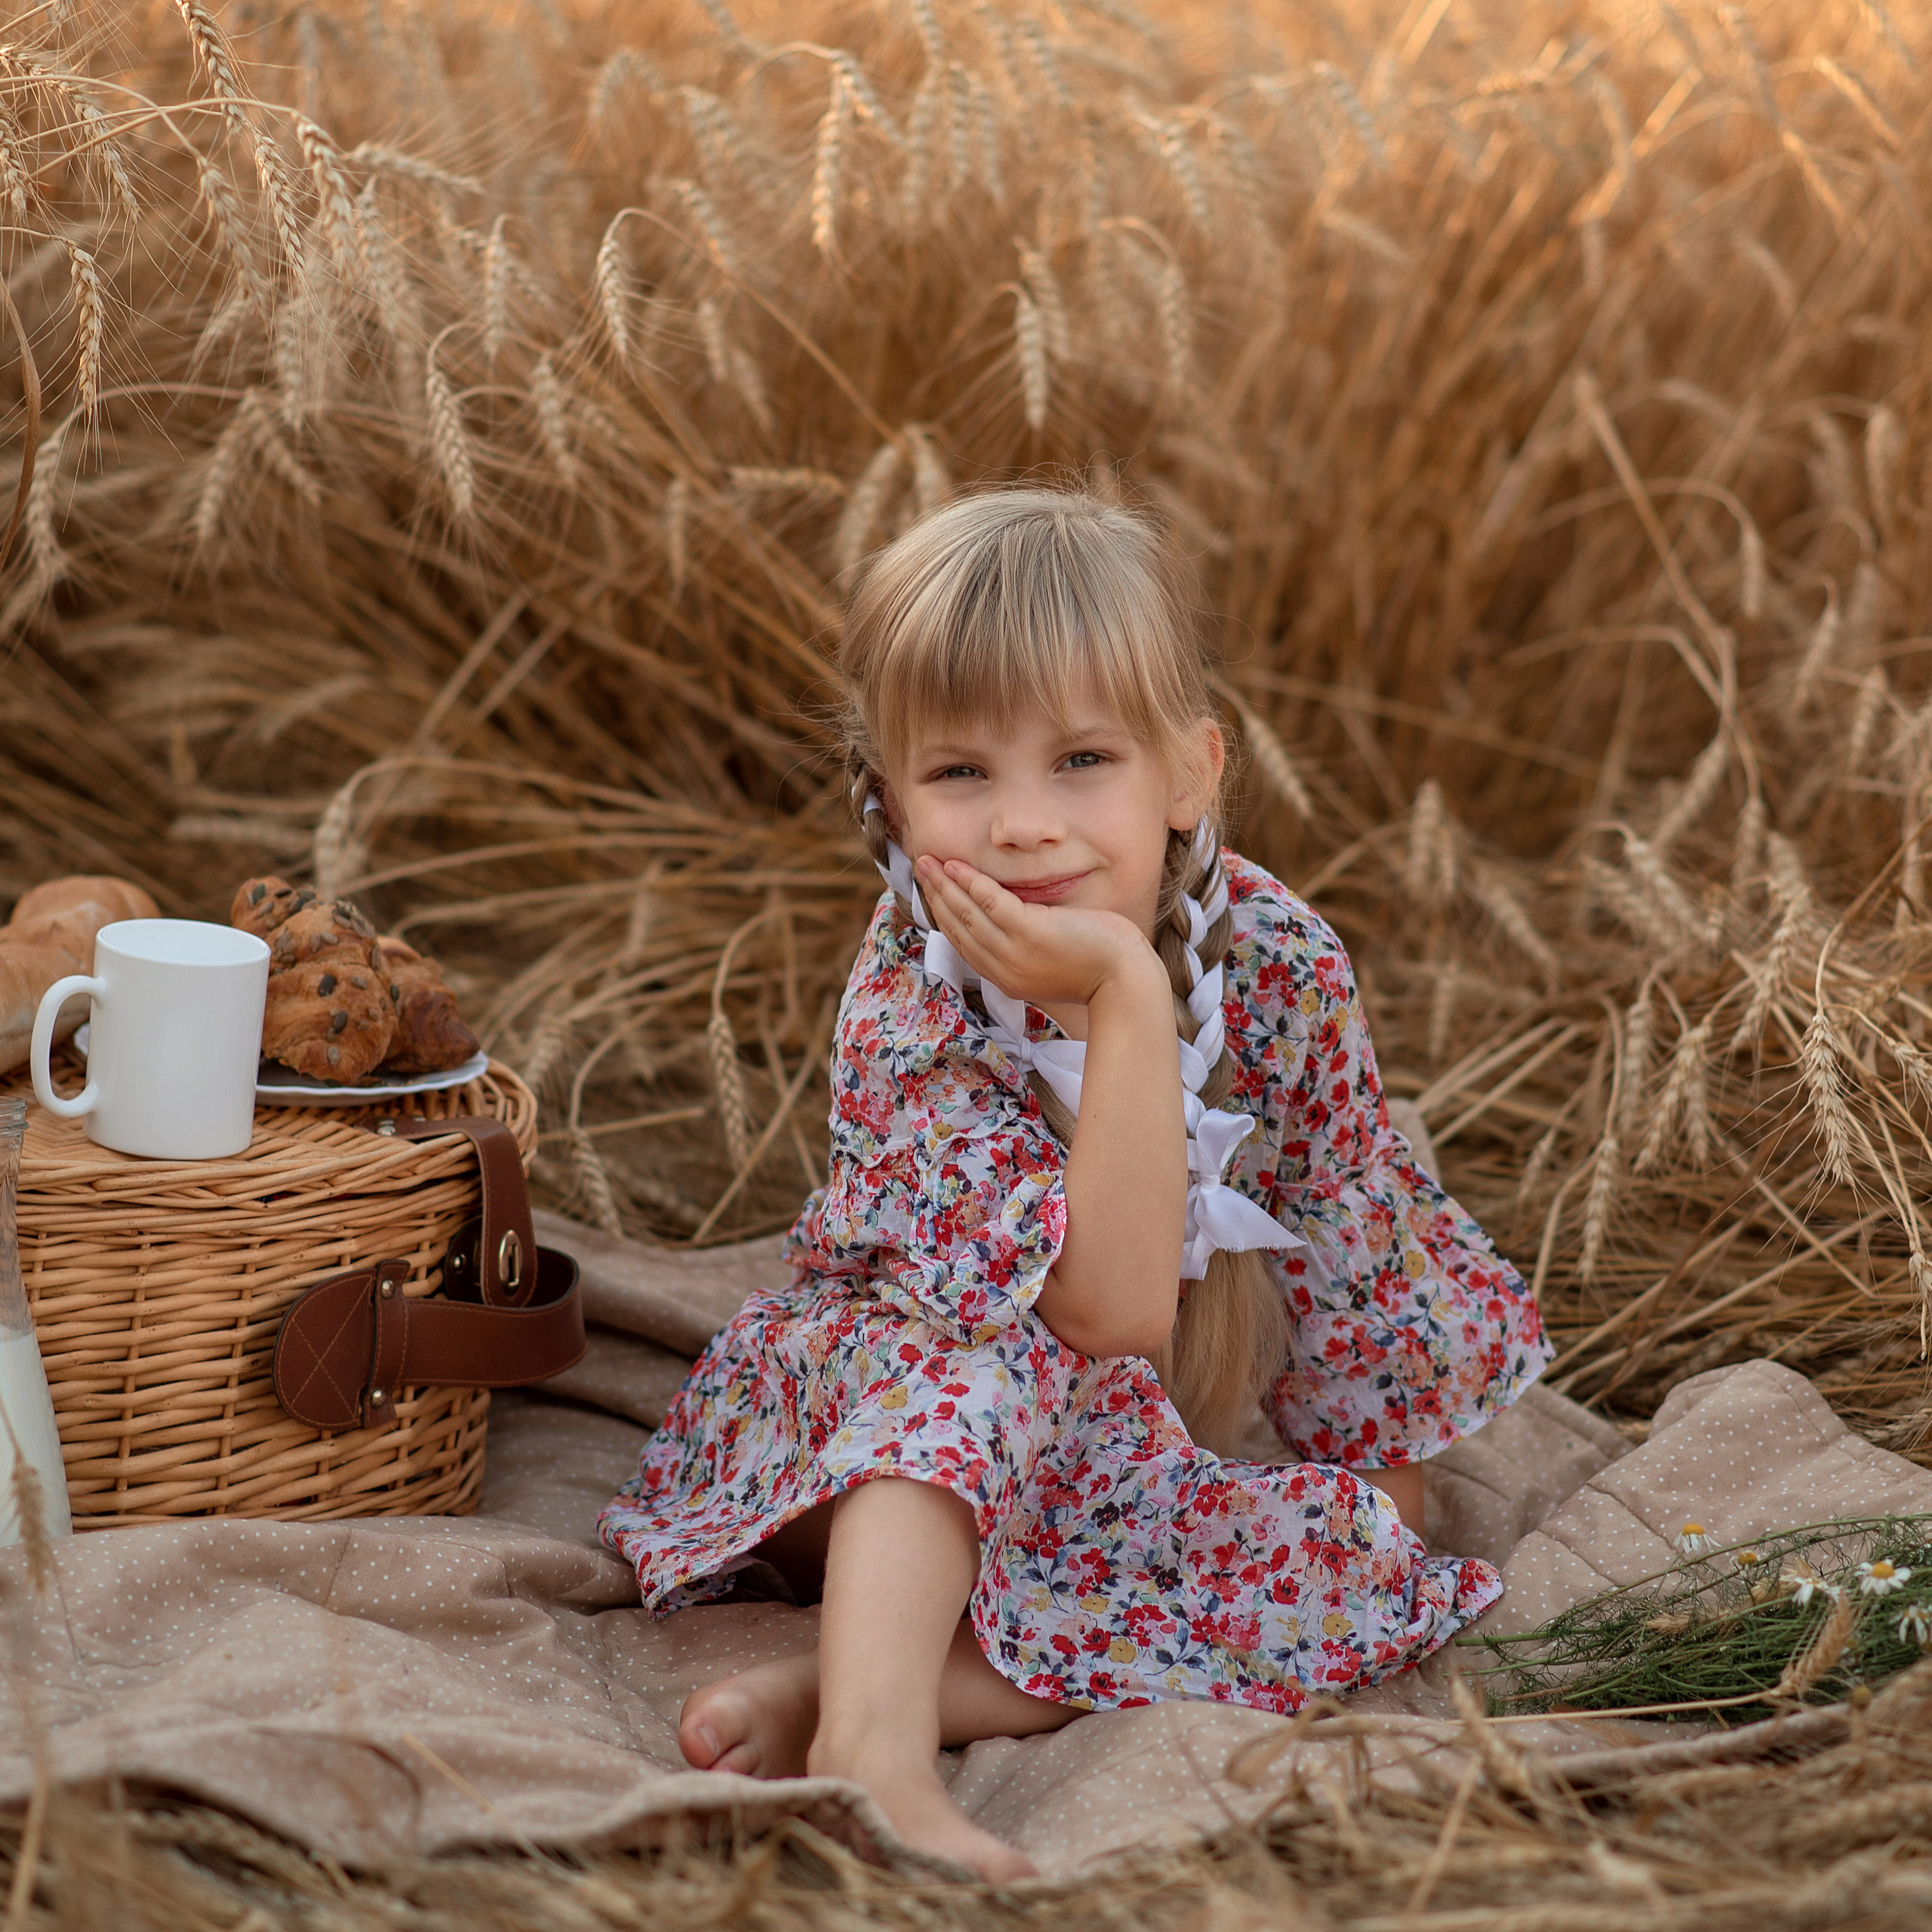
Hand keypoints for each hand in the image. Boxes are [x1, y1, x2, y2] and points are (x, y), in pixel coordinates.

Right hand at [914, 857, 1160, 1010]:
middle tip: (919, 869)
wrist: (1126, 983)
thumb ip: (1027, 947)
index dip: (944, 915)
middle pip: (958, 928)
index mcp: (1007, 978)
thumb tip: (1017, 920)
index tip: (932, 892)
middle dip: (935, 896)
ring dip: (943, 885)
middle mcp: (1003, 968)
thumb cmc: (1100, 968)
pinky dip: (969, 883)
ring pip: (967, 913)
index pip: (965, 943)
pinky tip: (955, 867)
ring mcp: (1015, 952)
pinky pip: (991, 902)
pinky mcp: (1030, 933)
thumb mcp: (1052, 962)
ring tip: (926, 862)